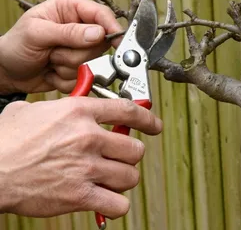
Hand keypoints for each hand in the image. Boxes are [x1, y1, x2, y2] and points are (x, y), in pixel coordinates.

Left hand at [0, 0, 122, 93]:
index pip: (102, 15)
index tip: (117, 42)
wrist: (8, 72)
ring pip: (92, 63)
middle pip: (100, 44)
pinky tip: (52, 71)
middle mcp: (80, 26)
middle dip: (76, 53)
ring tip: (50, 60)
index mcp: (70, 8)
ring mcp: (81, 48)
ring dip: (68, 67)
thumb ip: (68, 32)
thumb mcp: (36, 33)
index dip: (111, 28)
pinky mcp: (81, 67)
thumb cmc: (16, 45)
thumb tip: (98, 33)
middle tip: (53, 52)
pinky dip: (67, 79)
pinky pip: (85, 77)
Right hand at [0, 97, 161, 217]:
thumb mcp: (35, 110)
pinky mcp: (80, 195)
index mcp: (79, 113)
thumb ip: (63, 108)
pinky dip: (117, 204)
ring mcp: (86, 167)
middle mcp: (88, 138)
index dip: (147, 118)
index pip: (128, 111)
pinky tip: (107, 199)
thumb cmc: (7, 140)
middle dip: (130, 154)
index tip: (154, 125)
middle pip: (134, 148)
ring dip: (124, 177)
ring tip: (111, 177)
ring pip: (131, 175)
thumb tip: (76, 110)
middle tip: (119, 156)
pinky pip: (119, 204)